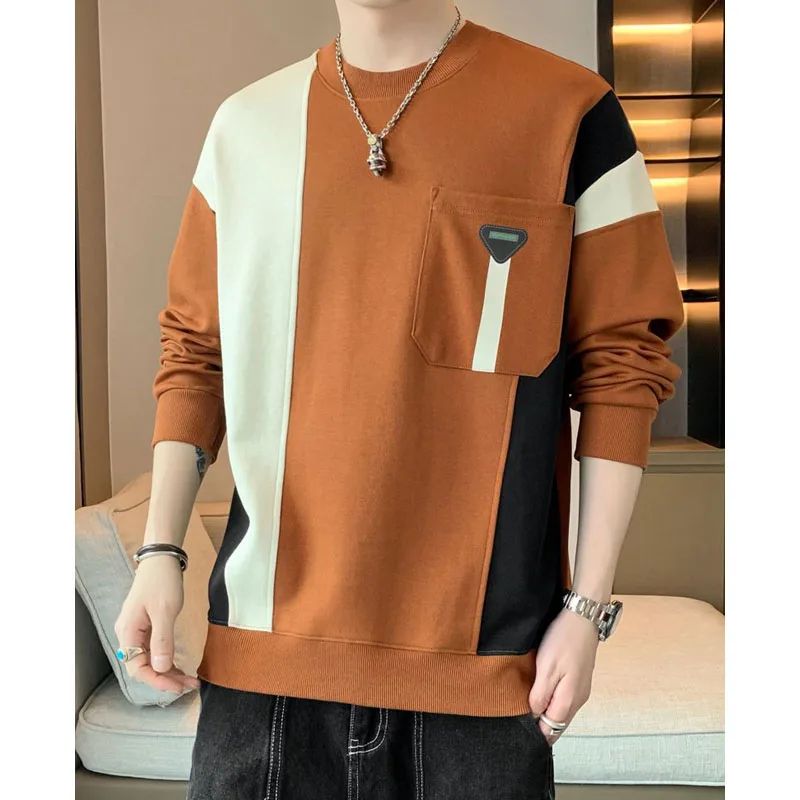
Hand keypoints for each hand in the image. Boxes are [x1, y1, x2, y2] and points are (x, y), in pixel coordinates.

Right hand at [113, 555, 199, 693]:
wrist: (161, 559)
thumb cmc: (161, 581)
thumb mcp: (165, 610)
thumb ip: (162, 640)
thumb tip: (162, 668)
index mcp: (128, 632)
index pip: (138, 668)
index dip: (157, 680)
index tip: (178, 687)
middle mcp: (129, 635)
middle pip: (143, 667)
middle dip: (165, 679)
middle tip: (189, 686)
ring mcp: (137, 631)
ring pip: (150, 660)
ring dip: (168, 672)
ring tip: (189, 681)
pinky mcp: (146, 627)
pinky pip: (154, 650)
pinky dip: (167, 660)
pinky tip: (180, 668)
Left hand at [528, 608, 598, 743]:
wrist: (583, 617)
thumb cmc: (563, 640)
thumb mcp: (546, 668)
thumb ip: (540, 696)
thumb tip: (534, 716)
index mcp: (569, 700)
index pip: (551, 729)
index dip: (535, 730)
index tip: (519, 722)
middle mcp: (578, 700)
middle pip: (557, 723)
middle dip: (540, 723)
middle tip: (519, 711)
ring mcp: (581, 690)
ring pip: (561, 711)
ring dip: (546, 710)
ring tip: (528, 700)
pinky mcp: (580, 680)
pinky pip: (565, 699)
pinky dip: (553, 700)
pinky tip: (542, 689)